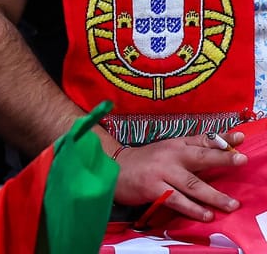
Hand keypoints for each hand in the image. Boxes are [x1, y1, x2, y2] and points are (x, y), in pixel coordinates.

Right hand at [113, 130, 246, 221]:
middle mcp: (170, 155)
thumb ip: (191, 152)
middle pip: (200, 156)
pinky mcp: (152, 188)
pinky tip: (206, 215)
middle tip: (241, 160)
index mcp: (176, 144)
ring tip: (231, 204)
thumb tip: (221, 154)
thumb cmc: (146, 162)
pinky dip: (193, 208)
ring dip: (214, 195)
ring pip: (192, 183)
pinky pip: (177, 200)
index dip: (222, 139)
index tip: (240, 138)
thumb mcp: (167, 151)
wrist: (112, 168)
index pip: (202, 139)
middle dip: (222, 158)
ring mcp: (161, 172)